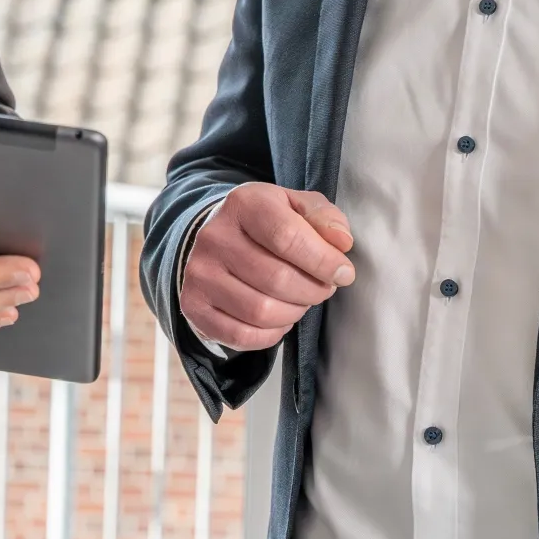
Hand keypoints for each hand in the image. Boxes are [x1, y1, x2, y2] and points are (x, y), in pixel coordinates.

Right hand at [178, 183, 353, 352]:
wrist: (214, 237)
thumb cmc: (264, 223)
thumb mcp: (294, 206)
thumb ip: (323, 217)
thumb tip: (342, 242)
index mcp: (243, 204)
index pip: (288, 237)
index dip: (323, 261)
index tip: (344, 272)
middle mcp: (214, 237)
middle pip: (277, 279)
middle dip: (313, 290)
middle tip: (323, 288)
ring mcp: (199, 273)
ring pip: (261, 311)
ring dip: (294, 313)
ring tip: (301, 300)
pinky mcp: (194, 305)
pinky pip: (242, 335)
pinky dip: (271, 334)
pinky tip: (279, 318)